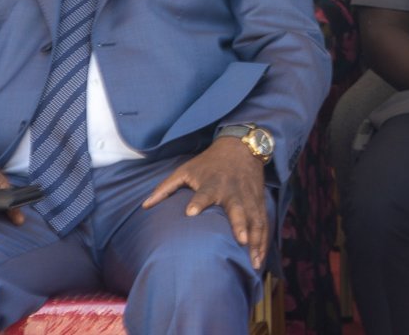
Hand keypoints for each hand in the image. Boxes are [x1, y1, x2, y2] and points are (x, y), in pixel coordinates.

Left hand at [142, 138, 267, 268]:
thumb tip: (144, 206)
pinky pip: (263, 223)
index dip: (198, 202)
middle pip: (238, 208)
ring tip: (255, 261)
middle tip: (240, 241)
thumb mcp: (185, 170)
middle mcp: (232, 191)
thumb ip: (165, 188)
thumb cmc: (208, 163)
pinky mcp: (258, 202)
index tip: (191, 213)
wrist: (241, 147)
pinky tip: (260, 258)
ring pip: (255, 219)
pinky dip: (263, 240)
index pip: (205, 193)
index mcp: (213, 183)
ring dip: (256, 240)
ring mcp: (248, 197)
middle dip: (240, 224)